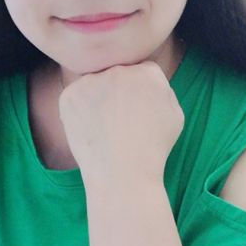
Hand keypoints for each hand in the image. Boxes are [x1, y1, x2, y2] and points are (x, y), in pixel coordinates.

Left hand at [57, 61, 184, 185]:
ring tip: (106, 128)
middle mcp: (120, 70)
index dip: (140, 93)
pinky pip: (76, 96)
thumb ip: (163, 90)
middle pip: (117, 73)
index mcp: (148, 72)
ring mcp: (92, 81)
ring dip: (98, 97)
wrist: (123, 175)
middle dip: (119, 92)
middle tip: (121, 121)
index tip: (139, 112)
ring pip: (95, 83)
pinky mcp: (70, 94)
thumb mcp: (175, 115)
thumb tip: (147, 80)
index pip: (142, 71)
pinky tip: (91, 129)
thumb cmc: (152, 149)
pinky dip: (80, 109)